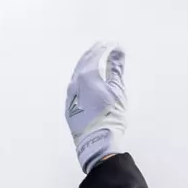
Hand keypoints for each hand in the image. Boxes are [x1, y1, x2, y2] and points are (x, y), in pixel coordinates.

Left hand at [65, 42, 127, 172]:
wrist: (97, 142)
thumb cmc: (110, 116)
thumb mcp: (117, 90)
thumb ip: (116, 68)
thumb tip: (117, 50)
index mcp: (86, 76)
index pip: (94, 56)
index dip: (104, 48)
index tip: (112, 44)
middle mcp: (74, 83)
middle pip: (83, 63)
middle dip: (93, 53)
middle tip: (102, 46)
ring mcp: (69, 96)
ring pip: (76, 75)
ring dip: (86, 65)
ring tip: (94, 61)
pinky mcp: (69, 107)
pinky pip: (74, 87)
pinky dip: (82, 79)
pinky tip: (87, 82)